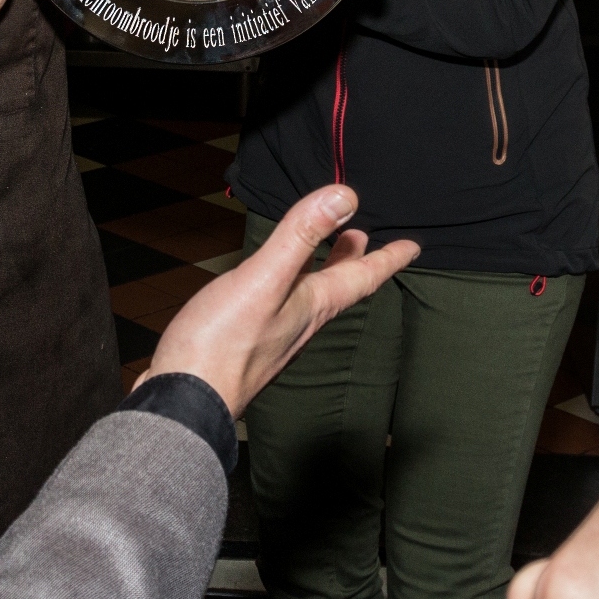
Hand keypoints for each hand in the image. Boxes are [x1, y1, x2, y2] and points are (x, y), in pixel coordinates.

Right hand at [138, 185, 417, 413]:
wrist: (186, 401)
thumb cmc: (223, 345)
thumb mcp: (265, 278)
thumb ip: (300, 236)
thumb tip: (345, 197)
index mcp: (311, 305)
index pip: (361, 278)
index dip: (387, 258)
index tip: (413, 247)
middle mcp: (299, 321)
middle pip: (336, 286)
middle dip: (352, 260)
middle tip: (362, 237)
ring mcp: (273, 334)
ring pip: (309, 296)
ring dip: (322, 270)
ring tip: (324, 253)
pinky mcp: (247, 342)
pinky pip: (281, 305)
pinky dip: (289, 284)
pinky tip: (270, 285)